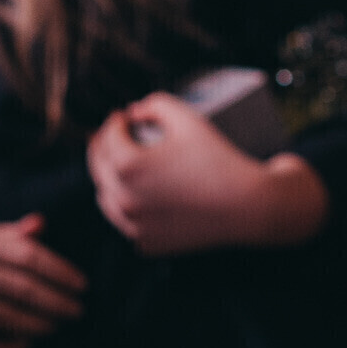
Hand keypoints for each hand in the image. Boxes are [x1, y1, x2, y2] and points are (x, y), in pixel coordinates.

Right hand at [0, 215, 84, 347]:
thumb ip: (4, 233)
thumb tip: (41, 223)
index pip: (27, 256)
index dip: (60, 271)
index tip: (82, 285)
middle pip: (20, 289)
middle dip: (56, 302)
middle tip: (77, 311)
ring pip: (2, 317)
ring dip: (36, 324)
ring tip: (56, 326)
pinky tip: (25, 345)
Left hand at [86, 95, 328, 255]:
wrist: (247, 205)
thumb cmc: (219, 161)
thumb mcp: (190, 120)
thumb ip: (156, 104)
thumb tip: (135, 111)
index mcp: (127, 166)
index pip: (107, 136)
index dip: (115, 121)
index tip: (125, 116)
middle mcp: (123, 198)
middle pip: (98, 168)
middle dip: (105, 148)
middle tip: (115, 137)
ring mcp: (133, 225)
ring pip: (107, 198)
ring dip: (112, 180)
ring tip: (126, 168)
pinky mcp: (146, 243)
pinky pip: (128, 223)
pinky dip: (132, 209)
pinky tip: (145, 197)